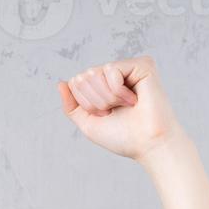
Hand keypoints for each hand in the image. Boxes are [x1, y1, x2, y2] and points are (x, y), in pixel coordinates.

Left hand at [56, 56, 183, 161]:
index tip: (105, 116)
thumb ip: (72, 105)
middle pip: (82, 77)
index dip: (85, 103)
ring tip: (125, 106)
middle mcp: (116, 73)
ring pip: (94, 72)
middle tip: (114, 111)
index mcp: (104, 85)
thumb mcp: (88, 123)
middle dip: (94, 101)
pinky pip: (111, 70)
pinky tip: (134, 99)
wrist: (147, 144)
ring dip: (106, 98)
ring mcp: (129, 67)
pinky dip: (117, 91)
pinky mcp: (142, 64)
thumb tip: (61, 82)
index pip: (75, 83)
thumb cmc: (123, 137)